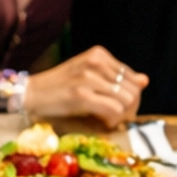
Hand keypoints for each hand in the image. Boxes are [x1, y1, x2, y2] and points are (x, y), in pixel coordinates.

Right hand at [26, 47, 147, 128]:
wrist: (31, 93)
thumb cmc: (61, 86)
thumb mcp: (89, 75)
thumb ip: (115, 76)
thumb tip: (145, 81)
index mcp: (98, 54)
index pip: (132, 77)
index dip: (131, 96)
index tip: (121, 108)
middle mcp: (95, 62)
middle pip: (133, 89)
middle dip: (129, 108)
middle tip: (117, 118)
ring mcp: (87, 77)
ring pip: (126, 100)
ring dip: (122, 115)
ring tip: (109, 120)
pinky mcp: (80, 95)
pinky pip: (113, 110)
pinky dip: (112, 120)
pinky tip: (103, 122)